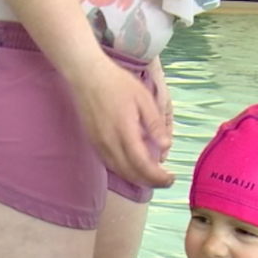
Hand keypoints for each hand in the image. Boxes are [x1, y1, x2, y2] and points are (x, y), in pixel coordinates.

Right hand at [69, 61, 173, 188]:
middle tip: (166, 181)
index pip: (142, 164)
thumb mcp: (143, 98)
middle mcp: (110, 143)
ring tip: (153, 177)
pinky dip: (125, 171)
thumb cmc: (117, 83)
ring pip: (119, 171)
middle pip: (131, 173)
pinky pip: (110, 164)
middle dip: (150, 181)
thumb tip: (166, 146)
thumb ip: (155, 124)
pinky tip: (134, 168)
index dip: (157, 176)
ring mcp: (99, 144)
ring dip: (137, 179)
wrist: (87, 76)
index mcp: (125, 131)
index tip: (171, 178)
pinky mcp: (94, 143)